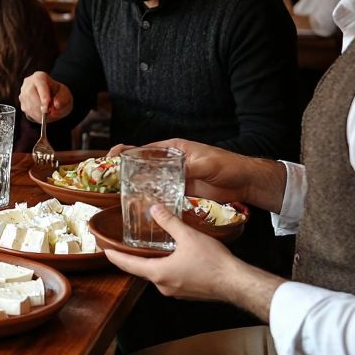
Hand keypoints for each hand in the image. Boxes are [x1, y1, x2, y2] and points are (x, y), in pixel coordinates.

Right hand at [19, 71, 72, 122]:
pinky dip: (36, 116)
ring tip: (48, 115)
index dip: (43, 95)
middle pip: (31, 94)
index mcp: (39, 77)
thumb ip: (63, 98)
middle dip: (40, 106)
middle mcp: (28, 83)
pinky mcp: (21, 103)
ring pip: (28, 105)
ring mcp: (23, 93)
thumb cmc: (58, 93)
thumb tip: (56, 105)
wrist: (51, 96)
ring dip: (39, 113)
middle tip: (49, 113)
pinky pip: (27, 111)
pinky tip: (42, 115)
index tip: (47, 105)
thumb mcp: (65, 94)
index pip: (40, 84)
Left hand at [105, 205, 282, 319]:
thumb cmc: (212, 261)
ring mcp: (176, 291)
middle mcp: (164, 286)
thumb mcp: (187, 236)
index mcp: (159, 273)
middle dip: (133, 259)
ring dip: (152, 263)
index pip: (129, 265)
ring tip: (148, 250)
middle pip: (141, 271)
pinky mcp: (187, 292)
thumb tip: (155, 209)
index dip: (115, 256)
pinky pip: (170, 278)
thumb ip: (169, 222)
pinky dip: (166, 268)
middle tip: (123, 248)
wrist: (235, 282)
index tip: (105, 251)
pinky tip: (172, 258)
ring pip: (157, 275)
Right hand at [107, 138, 283, 211]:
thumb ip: (188, 167)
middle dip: (126, 170)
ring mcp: (176, 177)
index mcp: (174, 149)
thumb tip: (170, 173)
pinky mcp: (182, 192)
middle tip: (109, 179)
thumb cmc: (228, 166)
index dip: (127, 152)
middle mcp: (172, 162)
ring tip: (119, 195)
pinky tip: (142, 206)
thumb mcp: (207, 164)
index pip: (145, 149)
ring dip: (137, 186)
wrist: (245, 182)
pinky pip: (163, 194)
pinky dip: (152, 198)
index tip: (111, 157)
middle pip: (144, 165)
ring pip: (151, 180)